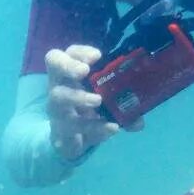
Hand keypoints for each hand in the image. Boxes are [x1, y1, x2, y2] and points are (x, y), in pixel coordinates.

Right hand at [44, 45, 124, 162]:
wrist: (70, 142)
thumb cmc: (90, 112)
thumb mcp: (109, 106)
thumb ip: (124, 108)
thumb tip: (139, 122)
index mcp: (71, 72)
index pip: (71, 51)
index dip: (81, 52)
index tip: (98, 55)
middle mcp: (59, 84)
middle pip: (54, 64)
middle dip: (68, 65)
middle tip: (84, 71)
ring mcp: (56, 107)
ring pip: (59, 97)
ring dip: (78, 97)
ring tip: (97, 100)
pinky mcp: (59, 130)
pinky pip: (72, 128)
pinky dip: (94, 128)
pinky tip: (111, 128)